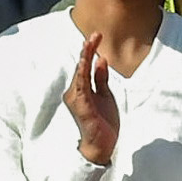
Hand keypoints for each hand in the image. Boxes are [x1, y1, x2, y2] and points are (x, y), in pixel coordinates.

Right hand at [66, 45, 122, 166]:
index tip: (97, 36)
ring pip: (80, 73)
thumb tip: (101, 59)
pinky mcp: (82, 105)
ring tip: (91, 42)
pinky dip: (84, 71)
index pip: (85, 66)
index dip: (90, 51)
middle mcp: (76, 92)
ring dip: (85, 57)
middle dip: (88, 49)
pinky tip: (88, 61)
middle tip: (95, 34)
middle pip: (81, 66)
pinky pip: (82, 84)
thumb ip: (101, 79)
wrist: (101, 146)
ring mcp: (77, 98)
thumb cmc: (102, 123)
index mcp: (82, 89)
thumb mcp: (105, 96)